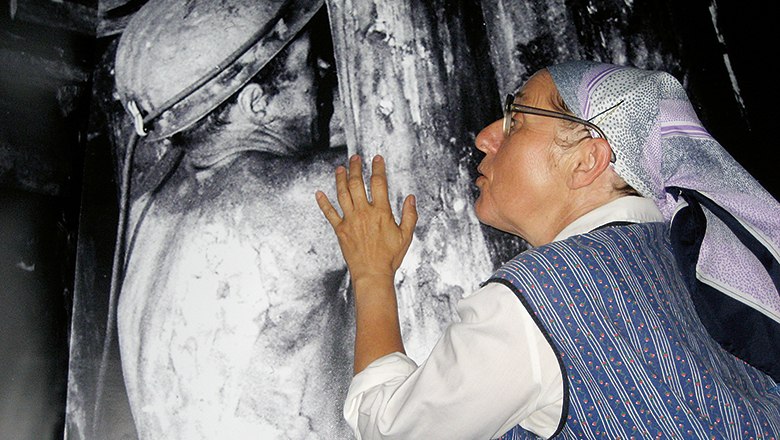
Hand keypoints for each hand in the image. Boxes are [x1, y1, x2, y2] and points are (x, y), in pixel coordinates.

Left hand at [316, 154, 416, 284]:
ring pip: (342, 194)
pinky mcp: (341, 230)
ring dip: (340, 179)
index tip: (376, 159)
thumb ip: (410, 215)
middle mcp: (364, 213)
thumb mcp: (406, 236)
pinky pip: (330, 213)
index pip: (379, 183)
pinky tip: (319, 193)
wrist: (372, 274)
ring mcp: (350, 220)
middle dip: (356, 168)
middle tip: (355, 158)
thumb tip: (411, 198)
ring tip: (340, 168)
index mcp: (381, 212)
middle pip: (357, 183)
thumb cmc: (390, 257)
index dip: (377, 168)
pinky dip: (323, 203)